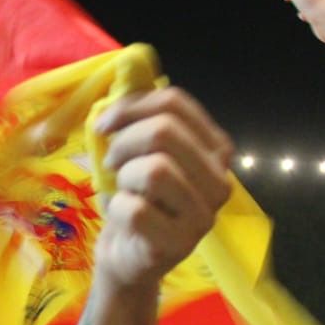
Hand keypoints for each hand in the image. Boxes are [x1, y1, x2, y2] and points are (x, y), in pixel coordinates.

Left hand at [91, 88, 231, 291]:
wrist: (127, 257)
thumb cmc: (135, 200)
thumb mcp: (138, 153)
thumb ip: (140, 116)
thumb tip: (131, 67)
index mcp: (215, 151)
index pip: (176, 104)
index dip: (131, 106)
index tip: (105, 123)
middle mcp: (219, 182)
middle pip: (165, 132)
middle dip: (125, 141)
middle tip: (113, 161)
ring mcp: (203, 217)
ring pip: (155, 170)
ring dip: (124, 177)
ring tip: (122, 189)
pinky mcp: (178, 245)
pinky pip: (135, 210)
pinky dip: (117, 209)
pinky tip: (122, 218)